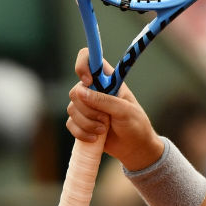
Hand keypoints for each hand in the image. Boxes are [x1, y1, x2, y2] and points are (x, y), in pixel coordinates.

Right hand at [66, 48, 164, 170]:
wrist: (134, 148)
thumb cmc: (135, 124)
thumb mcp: (124, 110)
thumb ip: (104, 100)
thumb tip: (79, 91)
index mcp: (108, 79)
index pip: (88, 58)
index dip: (82, 65)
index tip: (88, 82)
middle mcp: (94, 90)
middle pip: (75, 91)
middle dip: (89, 109)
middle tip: (106, 118)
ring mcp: (86, 106)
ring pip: (71, 109)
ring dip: (87, 123)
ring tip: (104, 129)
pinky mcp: (81, 122)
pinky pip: (70, 124)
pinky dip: (82, 133)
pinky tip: (95, 138)